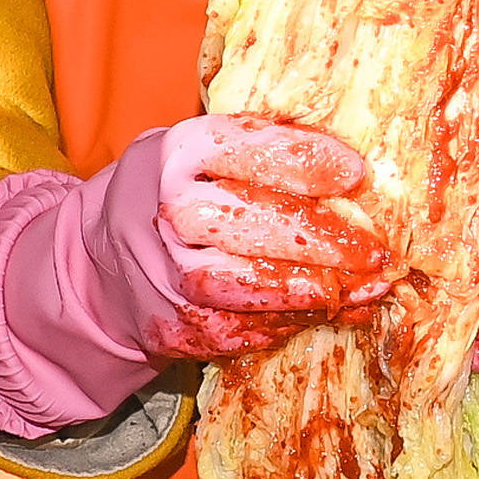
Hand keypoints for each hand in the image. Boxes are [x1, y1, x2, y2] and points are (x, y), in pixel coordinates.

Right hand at [145, 115, 399, 358]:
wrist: (103, 263)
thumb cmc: (175, 194)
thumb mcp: (200, 153)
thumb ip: (262, 150)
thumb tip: (350, 168)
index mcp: (179, 153)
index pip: (248, 150)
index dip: (307, 162)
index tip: (356, 174)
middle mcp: (170, 212)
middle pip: (255, 224)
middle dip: (325, 240)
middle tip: (374, 250)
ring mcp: (169, 274)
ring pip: (250, 286)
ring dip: (317, 289)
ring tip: (368, 287)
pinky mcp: (179, 325)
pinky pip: (247, 328)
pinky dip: (297, 321)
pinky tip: (336, 309)